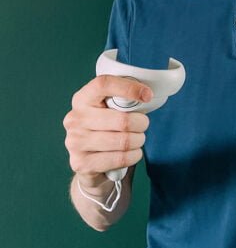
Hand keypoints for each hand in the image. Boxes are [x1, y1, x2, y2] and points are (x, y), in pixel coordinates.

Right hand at [63, 75, 151, 191]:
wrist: (88, 162)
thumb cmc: (105, 129)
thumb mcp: (109, 109)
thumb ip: (121, 99)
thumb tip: (146, 95)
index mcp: (82, 99)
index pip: (103, 84)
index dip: (128, 88)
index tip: (147, 95)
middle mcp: (75, 118)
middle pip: (122, 120)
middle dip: (141, 124)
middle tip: (142, 125)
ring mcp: (75, 141)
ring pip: (123, 141)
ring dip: (138, 141)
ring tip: (137, 139)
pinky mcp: (81, 162)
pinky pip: (120, 158)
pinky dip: (133, 156)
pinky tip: (132, 153)